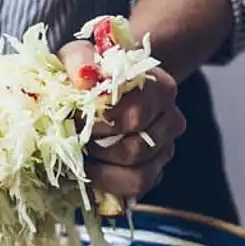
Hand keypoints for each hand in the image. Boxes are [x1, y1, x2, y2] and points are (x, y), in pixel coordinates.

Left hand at [58, 39, 186, 200]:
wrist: (100, 88)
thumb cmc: (90, 73)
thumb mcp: (79, 55)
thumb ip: (79, 60)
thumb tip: (85, 76)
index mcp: (161, 88)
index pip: (134, 116)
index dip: (98, 123)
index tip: (73, 117)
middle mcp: (171, 121)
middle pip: (135, 149)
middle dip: (96, 149)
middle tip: (73, 139)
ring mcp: (165, 150)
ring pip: (139, 176)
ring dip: (101, 171)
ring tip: (81, 155)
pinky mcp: (154, 172)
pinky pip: (136, 190)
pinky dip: (109, 184)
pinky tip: (91, 168)